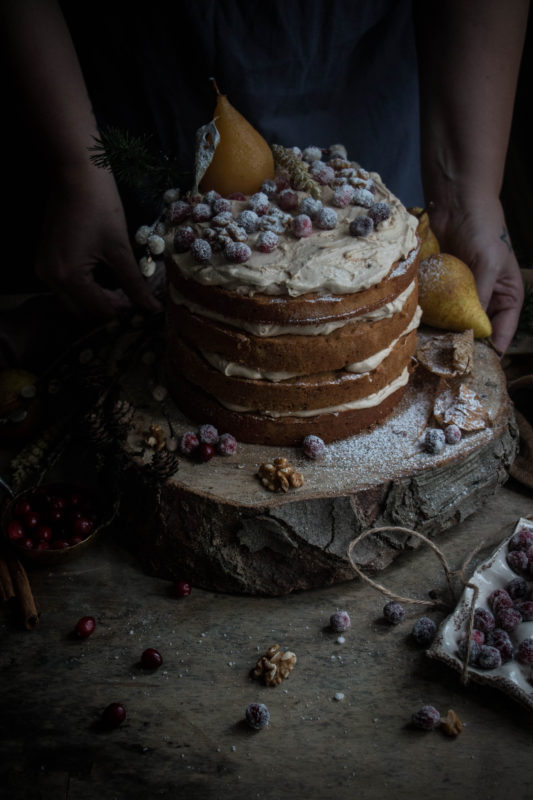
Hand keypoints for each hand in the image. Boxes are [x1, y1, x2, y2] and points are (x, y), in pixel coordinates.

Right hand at [36, 163, 161, 319]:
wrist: (76, 173)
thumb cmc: (101, 207)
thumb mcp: (120, 249)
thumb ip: (134, 284)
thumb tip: (153, 308)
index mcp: (67, 277)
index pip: (99, 311)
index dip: (124, 311)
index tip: (143, 302)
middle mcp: (50, 278)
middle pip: (84, 311)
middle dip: (110, 308)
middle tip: (133, 297)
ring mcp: (44, 269)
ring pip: (74, 301)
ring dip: (98, 299)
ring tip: (122, 289)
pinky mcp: (45, 260)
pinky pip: (67, 286)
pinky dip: (86, 287)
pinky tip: (105, 277)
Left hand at [429, 196, 523, 353]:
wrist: (456, 204)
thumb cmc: (483, 229)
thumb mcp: (488, 264)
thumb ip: (481, 296)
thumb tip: (473, 330)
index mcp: (506, 298)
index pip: (501, 334)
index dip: (490, 352)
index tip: (475, 369)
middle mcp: (484, 301)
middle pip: (474, 333)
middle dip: (462, 347)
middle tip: (447, 364)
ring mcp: (459, 296)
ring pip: (452, 325)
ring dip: (441, 336)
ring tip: (429, 353)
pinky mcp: (439, 288)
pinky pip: (434, 310)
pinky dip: (428, 320)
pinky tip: (417, 331)